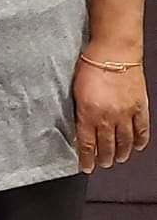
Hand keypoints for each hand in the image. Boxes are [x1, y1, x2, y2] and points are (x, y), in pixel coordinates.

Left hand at [73, 56, 149, 171]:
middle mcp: (107, 118)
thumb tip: (80, 129)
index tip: (86, 167)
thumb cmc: (91, 66)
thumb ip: (79, 113)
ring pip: (125, 142)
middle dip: (104, 158)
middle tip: (103, 163)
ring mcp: (126, 114)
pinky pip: (142, 130)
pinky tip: (138, 147)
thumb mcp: (76, 92)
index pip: (87, 145)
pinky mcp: (140, 107)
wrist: (114, 52)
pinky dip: (140, 141)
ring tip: (119, 158)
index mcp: (88, 114)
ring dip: (122, 153)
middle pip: (106, 146)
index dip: (87, 159)